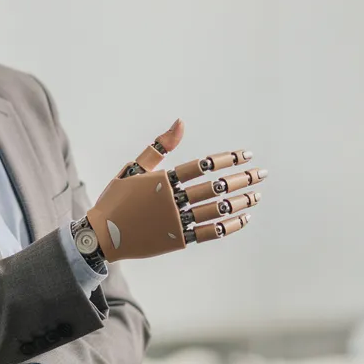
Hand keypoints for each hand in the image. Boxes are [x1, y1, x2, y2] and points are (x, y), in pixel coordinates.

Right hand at [81, 118, 266, 262]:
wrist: (102, 236)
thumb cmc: (116, 198)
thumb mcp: (133, 168)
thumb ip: (159, 147)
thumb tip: (181, 123)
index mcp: (162, 180)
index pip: (202, 166)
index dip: (225, 159)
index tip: (245, 155)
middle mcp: (171, 201)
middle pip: (214, 187)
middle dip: (241, 179)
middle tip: (261, 173)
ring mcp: (176, 222)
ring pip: (216, 210)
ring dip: (240, 201)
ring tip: (257, 194)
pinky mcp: (178, 240)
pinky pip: (210, 232)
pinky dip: (229, 225)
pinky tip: (244, 217)